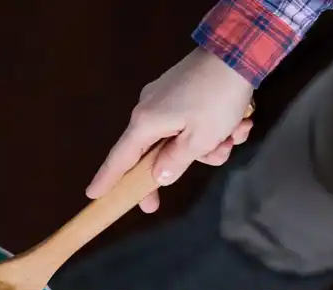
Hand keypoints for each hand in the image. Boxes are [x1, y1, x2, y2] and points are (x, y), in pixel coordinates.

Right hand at [86, 48, 254, 212]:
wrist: (237, 52)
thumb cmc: (215, 100)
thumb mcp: (199, 140)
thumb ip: (175, 162)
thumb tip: (158, 176)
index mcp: (145, 124)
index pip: (120, 159)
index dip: (108, 179)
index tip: (94, 195)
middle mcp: (149, 110)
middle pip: (156, 151)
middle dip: (188, 160)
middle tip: (195, 172)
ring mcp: (166, 98)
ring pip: (182, 136)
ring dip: (211, 142)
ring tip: (234, 134)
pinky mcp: (184, 90)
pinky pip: (193, 119)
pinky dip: (215, 126)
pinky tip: (238, 122)